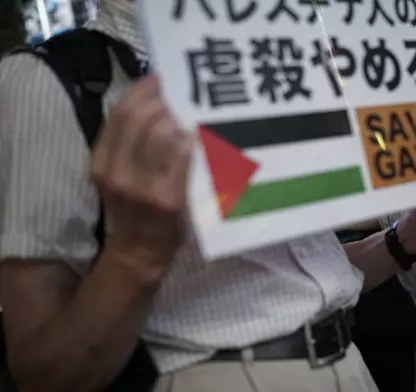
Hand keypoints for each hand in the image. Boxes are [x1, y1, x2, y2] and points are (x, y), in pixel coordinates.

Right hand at [91, 75, 194, 264]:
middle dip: (163, 101)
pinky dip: (191, 140)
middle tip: (180, 99)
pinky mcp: (168, 198)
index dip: (141, 90)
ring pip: (161, 132)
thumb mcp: (117, 174)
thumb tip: (149, 102)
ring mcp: (142, 186)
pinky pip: (181, 155)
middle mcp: (117, 172)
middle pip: (139, 118)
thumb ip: (126, 143)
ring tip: (190, 120)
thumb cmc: (134, 209)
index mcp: (100, 162)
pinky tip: (199, 138)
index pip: (119, 113)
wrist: (140, 252)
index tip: (159, 80)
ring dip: (179, 119)